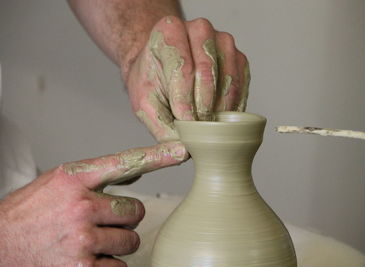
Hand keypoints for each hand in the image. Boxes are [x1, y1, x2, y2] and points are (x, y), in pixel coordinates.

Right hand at [0, 141, 186, 266]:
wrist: (0, 247)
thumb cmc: (29, 214)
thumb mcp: (57, 184)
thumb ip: (96, 178)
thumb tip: (136, 172)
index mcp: (74, 179)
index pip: (125, 162)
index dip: (157, 156)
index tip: (181, 150)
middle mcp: (81, 207)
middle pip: (135, 211)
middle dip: (123, 219)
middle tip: (99, 221)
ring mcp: (83, 239)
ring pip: (130, 240)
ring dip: (116, 243)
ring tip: (88, 240)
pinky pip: (119, 266)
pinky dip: (107, 264)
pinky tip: (85, 257)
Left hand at [123, 16, 249, 141]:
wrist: (162, 65)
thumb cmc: (153, 81)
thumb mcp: (144, 103)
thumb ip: (160, 126)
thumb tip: (184, 151)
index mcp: (169, 30)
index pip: (183, 68)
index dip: (185, 102)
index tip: (185, 126)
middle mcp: (198, 29)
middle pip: (207, 71)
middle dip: (204, 106)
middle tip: (198, 129)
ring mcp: (222, 41)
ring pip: (228, 77)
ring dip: (221, 108)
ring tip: (210, 126)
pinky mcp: (238, 56)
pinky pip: (241, 83)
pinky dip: (234, 105)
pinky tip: (223, 119)